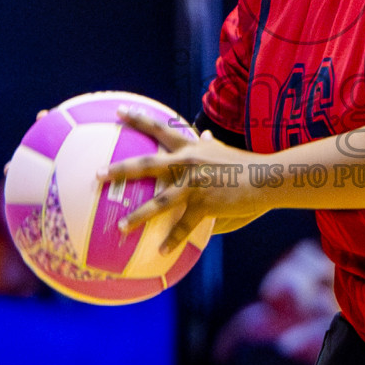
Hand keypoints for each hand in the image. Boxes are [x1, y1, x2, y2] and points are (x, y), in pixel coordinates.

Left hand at [99, 107, 270, 255]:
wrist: (267, 178)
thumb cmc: (247, 165)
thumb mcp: (225, 151)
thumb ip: (210, 147)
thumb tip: (206, 136)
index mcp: (191, 148)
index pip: (161, 128)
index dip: (139, 119)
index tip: (118, 112)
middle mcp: (187, 164)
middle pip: (147, 165)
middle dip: (120, 170)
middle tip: (98, 174)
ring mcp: (194, 185)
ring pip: (159, 203)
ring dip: (138, 215)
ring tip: (120, 227)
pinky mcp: (204, 205)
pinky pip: (183, 227)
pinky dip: (171, 241)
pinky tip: (160, 253)